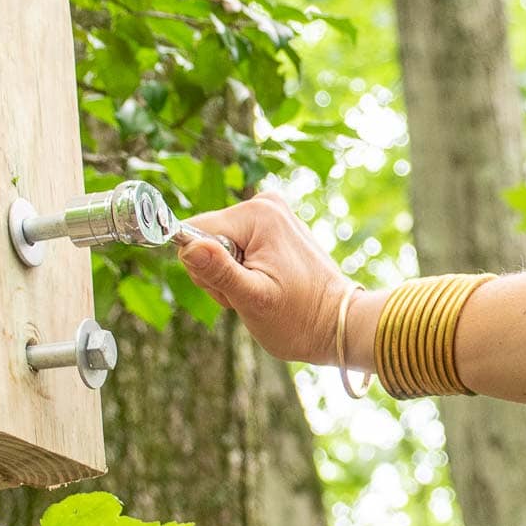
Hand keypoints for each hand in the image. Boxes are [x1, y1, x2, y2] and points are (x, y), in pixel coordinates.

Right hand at [176, 190, 354, 366]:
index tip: (234, 286)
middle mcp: (264, 203)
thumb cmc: (299, 317)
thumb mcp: (253, 299)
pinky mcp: (272, 225)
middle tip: (250, 292)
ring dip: (231, 274)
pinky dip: (244, 269)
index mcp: (257, 213)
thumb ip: (219, 271)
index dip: (204, 268)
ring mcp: (270, 213)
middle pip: (207, 238)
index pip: (194, 232)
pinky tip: (267, 282)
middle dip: (220, 272)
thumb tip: (188, 247)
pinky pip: (236, 246)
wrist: (337, 323)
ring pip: (218, 245)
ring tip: (262, 290)